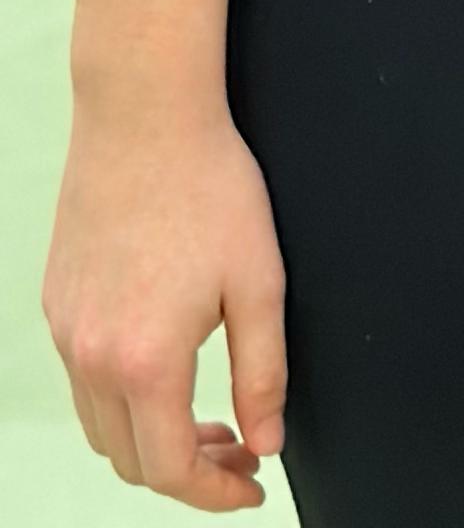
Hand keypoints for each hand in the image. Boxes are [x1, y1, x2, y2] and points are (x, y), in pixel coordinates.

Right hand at [43, 0, 286, 508]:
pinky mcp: (56, 303)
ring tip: (206, 413)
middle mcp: (93, 357)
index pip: (171, 469)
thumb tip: (266, 442)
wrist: (145, 114)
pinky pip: (83, 379)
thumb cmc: (210, 186)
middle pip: (130, 460)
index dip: (215, 492)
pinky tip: (167, 361)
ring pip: (101, 425)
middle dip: (188, 469)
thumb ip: (263, 372)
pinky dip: (122, 396)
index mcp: (146, 361)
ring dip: (151, 437)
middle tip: (240, 446)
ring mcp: (66, 331)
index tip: (251, 486)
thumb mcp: (259, 281)